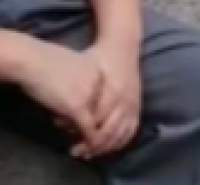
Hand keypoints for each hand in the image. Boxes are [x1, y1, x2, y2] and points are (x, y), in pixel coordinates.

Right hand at [17, 42, 106, 149]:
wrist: (27, 59)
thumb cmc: (39, 60)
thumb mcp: (67, 65)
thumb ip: (77, 80)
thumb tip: (76, 98)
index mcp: (97, 69)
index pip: (103, 98)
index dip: (94, 112)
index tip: (85, 120)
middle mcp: (99, 81)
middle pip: (101, 111)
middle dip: (93, 127)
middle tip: (83, 139)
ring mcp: (89, 95)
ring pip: (97, 123)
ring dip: (89, 138)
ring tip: (77, 144)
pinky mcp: (78, 108)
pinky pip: (88, 130)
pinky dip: (87, 143)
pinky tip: (79, 149)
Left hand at [77, 41, 141, 158]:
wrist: (122, 45)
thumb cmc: (99, 56)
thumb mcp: (84, 71)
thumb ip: (76, 95)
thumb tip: (61, 119)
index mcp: (112, 90)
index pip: (97, 122)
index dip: (84, 135)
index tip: (73, 144)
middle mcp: (125, 100)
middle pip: (108, 132)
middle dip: (92, 145)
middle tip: (77, 152)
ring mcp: (133, 104)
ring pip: (120, 135)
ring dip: (104, 147)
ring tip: (89, 153)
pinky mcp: (137, 107)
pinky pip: (131, 130)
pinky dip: (119, 142)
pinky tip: (108, 148)